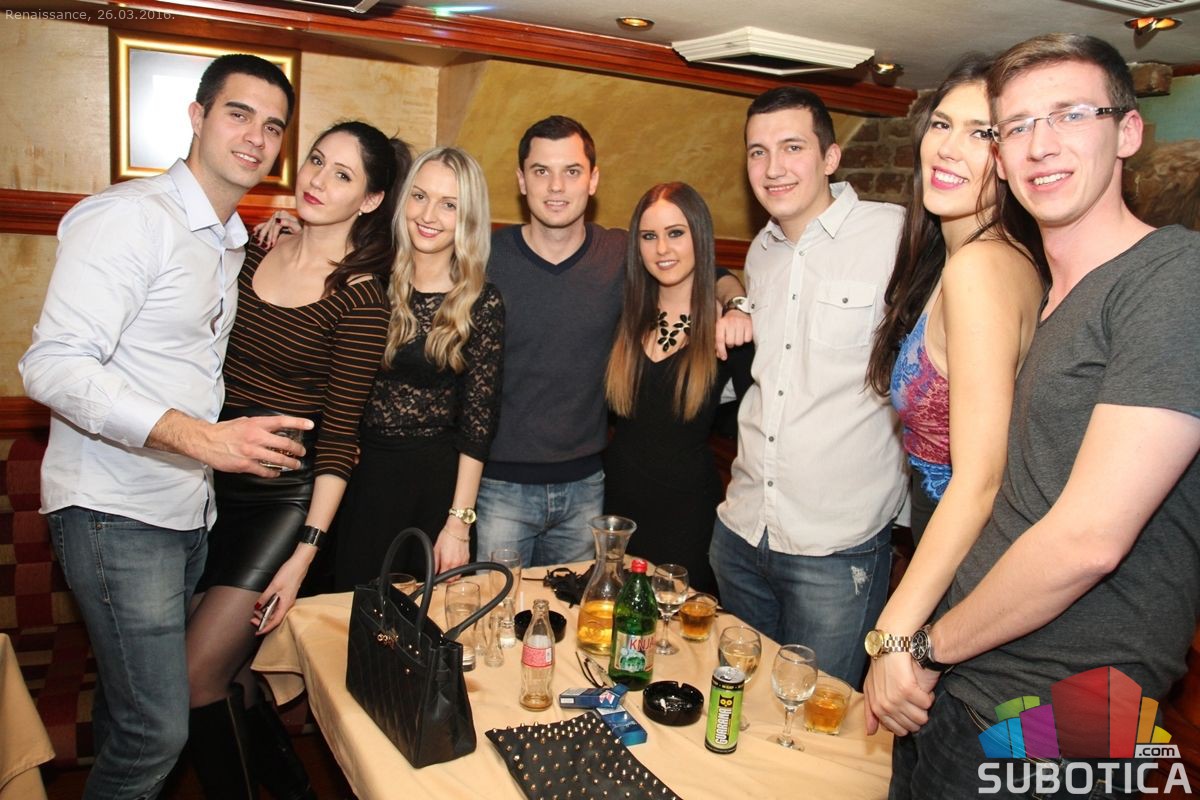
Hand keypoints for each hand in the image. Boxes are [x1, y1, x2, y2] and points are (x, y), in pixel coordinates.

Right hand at [149, 410, 313, 476]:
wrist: (205, 441)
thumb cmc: (224, 431)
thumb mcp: (243, 421)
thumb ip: (259, 424)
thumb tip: (274, 427)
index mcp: (256, 423)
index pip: (281, 421)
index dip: (298, 422)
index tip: (310, 425)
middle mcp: (255, 437)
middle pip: (284, 443)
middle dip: (297, 449)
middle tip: (302, 452)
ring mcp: (251, 452)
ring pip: (278, 459)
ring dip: (290, 463)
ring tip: (295, 465)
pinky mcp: (245, 465)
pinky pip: (265, 471)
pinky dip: (273, 473)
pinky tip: (277, 473)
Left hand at [251, 553, 309, 634]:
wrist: (299, 564)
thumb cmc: (289, 573)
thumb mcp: (274, 585)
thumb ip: (265, 597)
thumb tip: (257, 606)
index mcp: (286, 603)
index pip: (275, 621)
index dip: (266, 628)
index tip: (258, 632)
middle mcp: (287, 604)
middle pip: (275, 618)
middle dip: (263, 621)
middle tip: (252, 619)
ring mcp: (287, 600)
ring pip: (276, 612)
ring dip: (265, 613)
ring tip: (255, 611)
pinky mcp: (287, 595)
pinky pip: (277, 606)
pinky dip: (269, 607)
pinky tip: (263, 604)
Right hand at [252, 210, 301, 247]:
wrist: (303, 228)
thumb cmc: (301, 229)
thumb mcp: (297, 227)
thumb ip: (289, 223)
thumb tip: (278, 221)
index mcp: (284, 214)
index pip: (275, 225)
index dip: (273, 235)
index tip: (272, 243)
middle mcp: (279, 214)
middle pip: (270, 225)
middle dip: (267, 236)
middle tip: (266, 245)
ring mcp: (275, 217)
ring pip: (266, 225)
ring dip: (262, 234)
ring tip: (259, 241)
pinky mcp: (273, 220)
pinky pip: (264, 223)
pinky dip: (260, 227)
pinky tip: (255, 231)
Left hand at [432, 517, 469, 573]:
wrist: (457, 529)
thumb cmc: (447, 536)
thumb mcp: (436, 549)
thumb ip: (435, 562)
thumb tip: (434, 571)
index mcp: (447, 562)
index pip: (444, 578)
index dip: (440, 578)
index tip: (438, 575)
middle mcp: (456, 563)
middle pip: (452, 579)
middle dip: (447, 578)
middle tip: (443, 572)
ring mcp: (463, 561)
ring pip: (458, 575)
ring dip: (453, 575)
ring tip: (449, 568)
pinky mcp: (467, 558)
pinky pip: (463, 568)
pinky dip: (459, 568)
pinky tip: (455, 562)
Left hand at [715, 309, 752, 359]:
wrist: (737, 309)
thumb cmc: (727, 322)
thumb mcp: (719, 329)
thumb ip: (717, 341)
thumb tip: (719, 355)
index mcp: (720, 323)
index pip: (720, 340)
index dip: (721, 350)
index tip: (723, 357)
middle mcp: (730, 322)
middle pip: (730, 342)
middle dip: (730, 344)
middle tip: (730, 339)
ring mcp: (740, 322)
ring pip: (739, 342)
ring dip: (738, 342)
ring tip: (737, 336)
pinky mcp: (749, 324)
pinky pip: (748, 339)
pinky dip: (745, 339)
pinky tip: (743, 334)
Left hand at [863, 653, 934, 735]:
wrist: (890, 645)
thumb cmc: (882, 666)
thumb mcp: (871, 688)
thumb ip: (871, 711)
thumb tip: (871, 732)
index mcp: (877, 708)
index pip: (899, 730)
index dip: (909, 725)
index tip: (913, 715)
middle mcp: (885, 706)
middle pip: (912, 726)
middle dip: (919, 717)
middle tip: (918, 703)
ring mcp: (895, 699)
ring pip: (921, 717)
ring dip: (925, 708)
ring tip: (922, 696)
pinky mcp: (907, 689)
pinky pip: (926, 703)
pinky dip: (929, 697)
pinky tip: (925, 689)